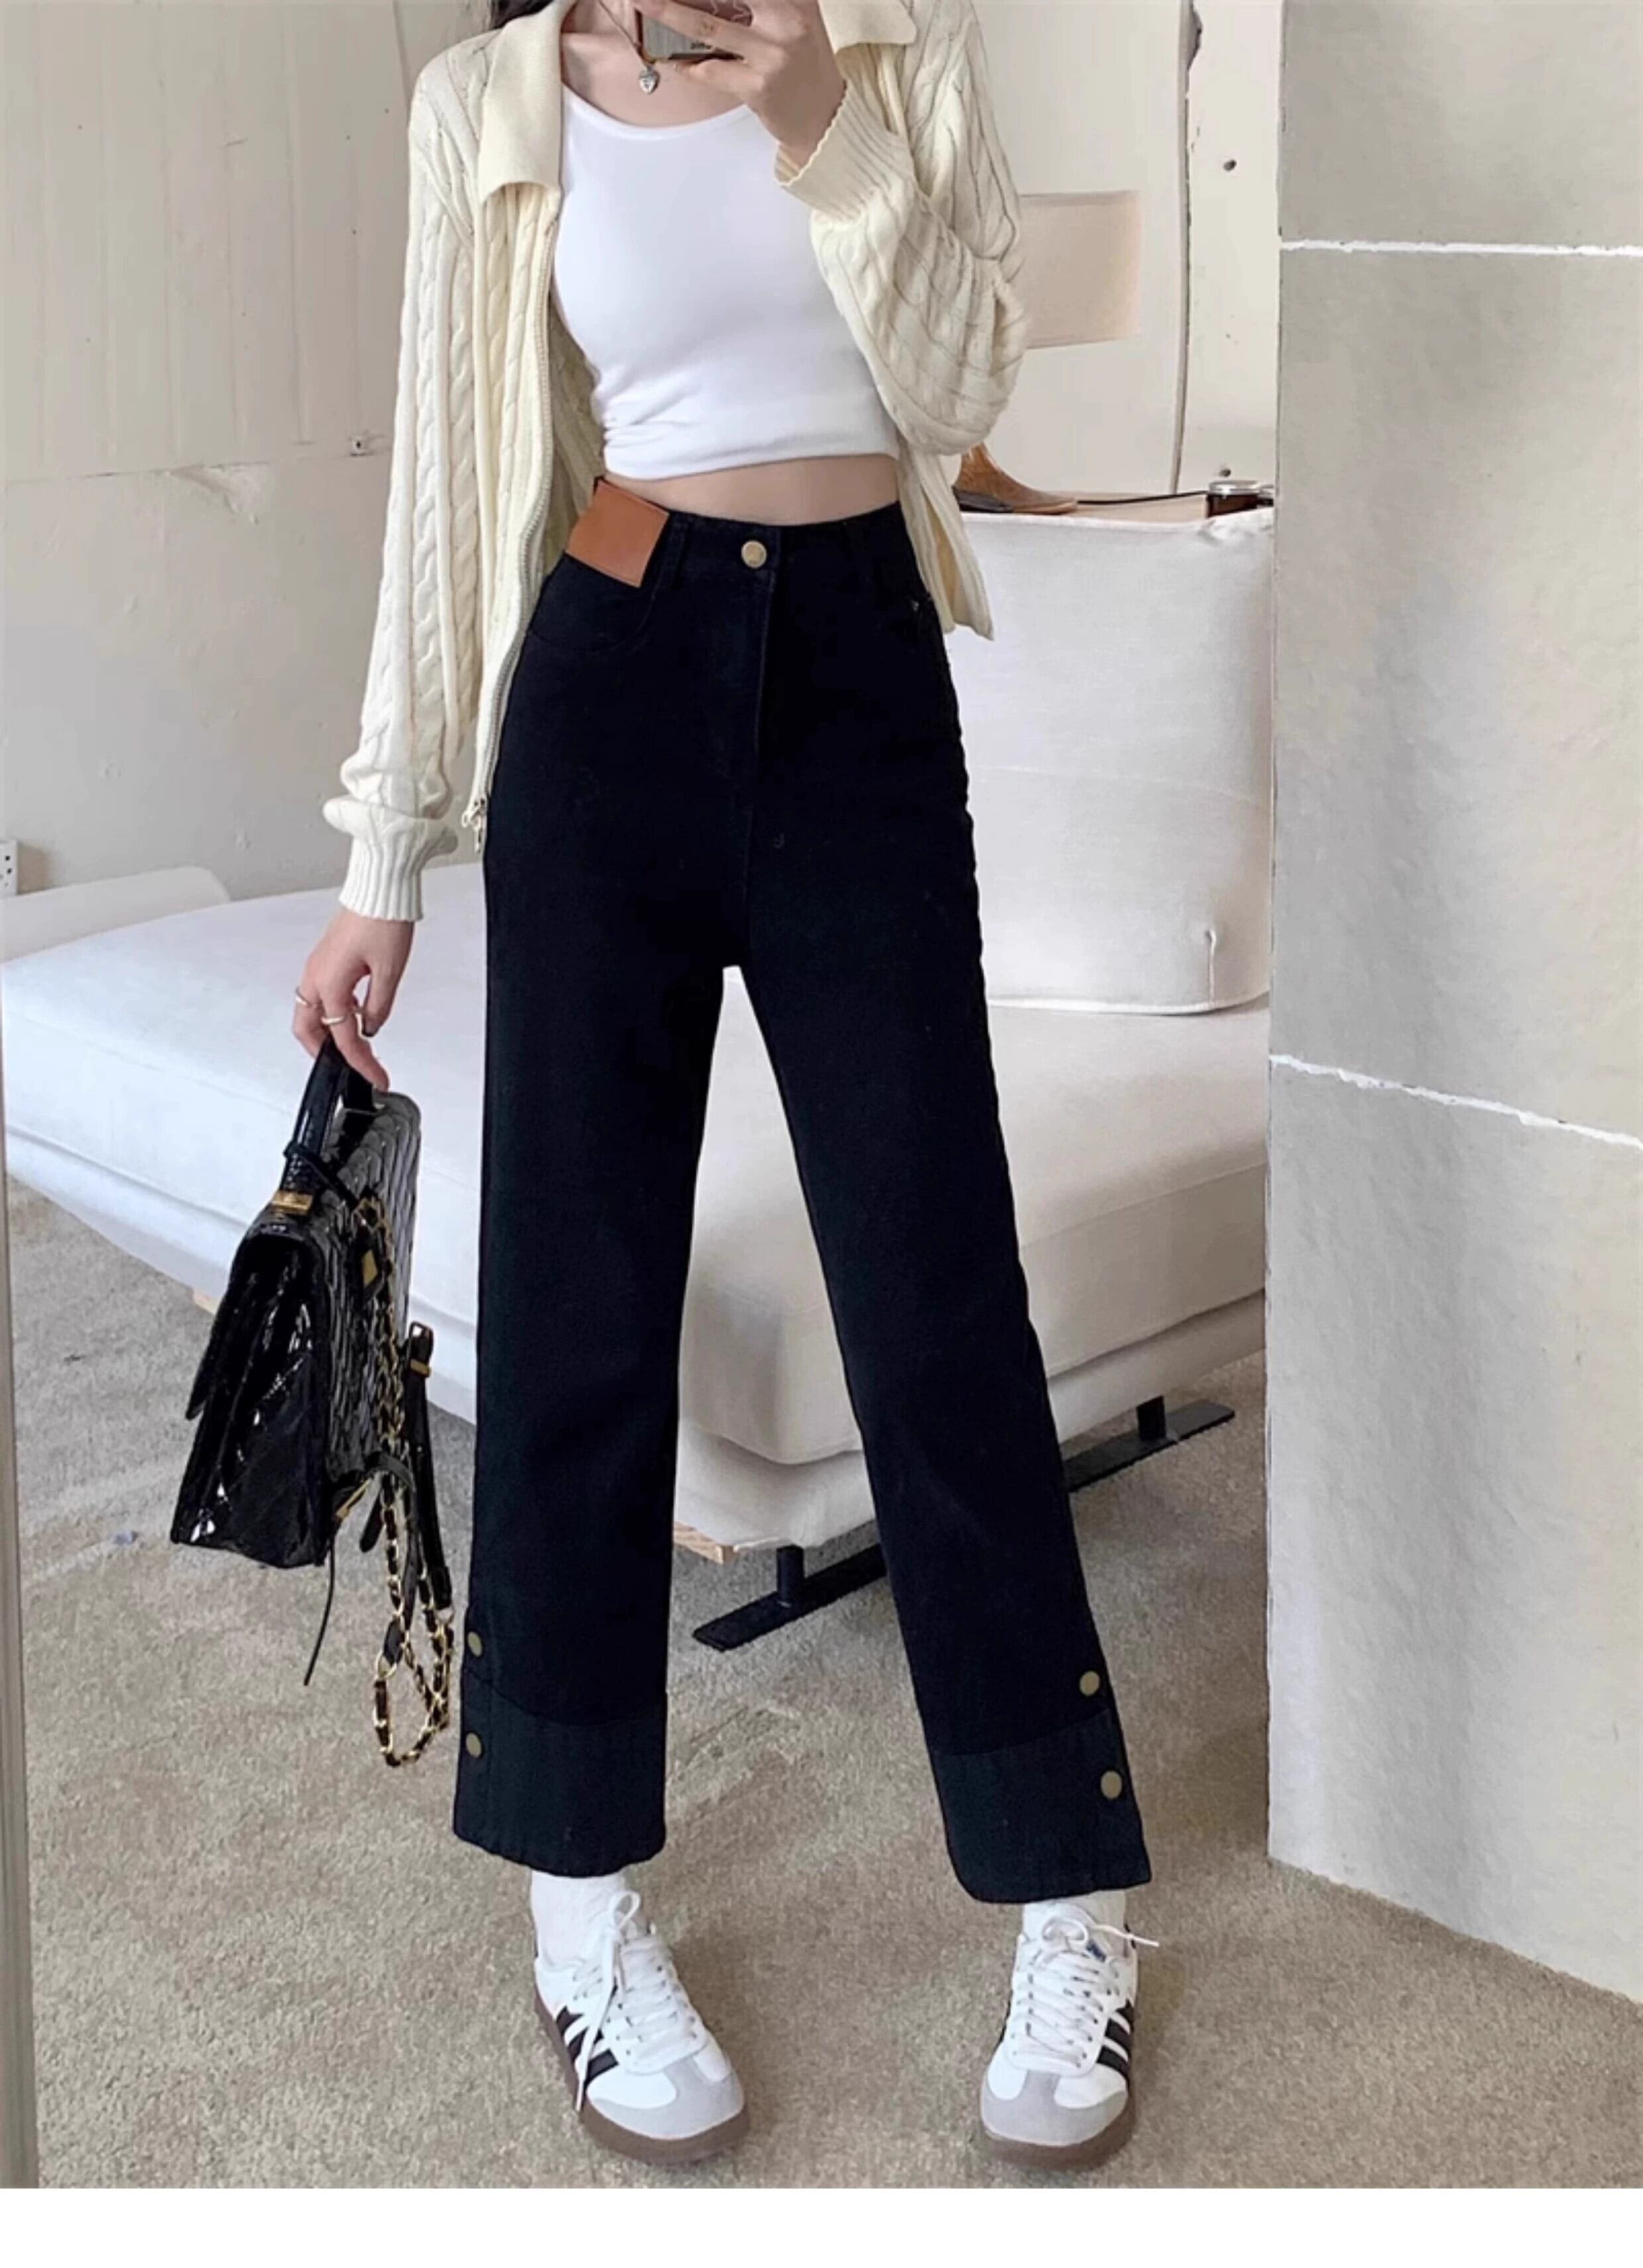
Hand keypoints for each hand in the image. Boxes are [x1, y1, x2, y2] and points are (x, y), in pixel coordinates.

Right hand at [293, 909, 412, 1089]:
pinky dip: (332, 1012)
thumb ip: (379, 1007)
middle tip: (350, 1067)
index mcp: (329, 985)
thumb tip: (372, 1027)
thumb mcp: (390, 973)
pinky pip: (320, 994)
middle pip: (307, 1030)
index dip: (361, 1063)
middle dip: (324, 1054)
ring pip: (310, 1013)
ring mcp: (317, 967)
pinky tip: (356, 1013)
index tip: (377, 1076)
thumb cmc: (382, 922)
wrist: (379, 890)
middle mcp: (316, 977)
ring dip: (327, 1033)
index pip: (343, 1038)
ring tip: (355, 1044)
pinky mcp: (325, 958)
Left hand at [643, 0, 844, 165]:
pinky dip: (685, 64)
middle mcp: (786, 18)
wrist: (826, 118)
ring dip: (668, 12)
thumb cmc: (804, 65)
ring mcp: (772, 54)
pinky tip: (670, 58)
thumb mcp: (796, 17)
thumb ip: (765, 1)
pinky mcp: (758, 85)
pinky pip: (710, 70)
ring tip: (644, 2)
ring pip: (708, 25)